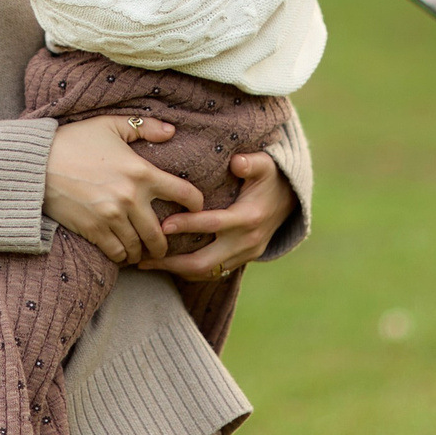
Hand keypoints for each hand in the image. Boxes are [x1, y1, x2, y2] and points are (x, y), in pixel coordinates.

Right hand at [43, 115, 196, 265]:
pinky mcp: (94, 230)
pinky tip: (122, 252)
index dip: (196, 204)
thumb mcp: (109, 126)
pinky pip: (117, 252)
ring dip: (142, 251)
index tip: (196, 209)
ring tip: (142, 251)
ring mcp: (112, 217)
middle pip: (162, 233)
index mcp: (141, 172)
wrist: (36, 164)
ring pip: (139, 247)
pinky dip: (122, 255)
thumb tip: (171, 131)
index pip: (184, 193)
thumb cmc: (73, 141)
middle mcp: (131, 198)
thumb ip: (144, 127)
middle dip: (166, 243)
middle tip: (164, 244)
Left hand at [140, 148, 293, 281]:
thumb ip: (252, 163)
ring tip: (148, 264)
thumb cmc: (271, 177)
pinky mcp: (243, 260)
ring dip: (177, 271)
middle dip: (172, 263)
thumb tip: (237, 162)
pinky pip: (214, 273)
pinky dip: (190, 272)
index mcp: (249, 217)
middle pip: (206, 262)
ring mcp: (246, 254)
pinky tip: (168, 266)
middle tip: (143, 258)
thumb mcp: (266, 164)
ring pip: (207, 273)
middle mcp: (247, 241)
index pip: (214, 224)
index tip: (162, 225)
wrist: (292, 200)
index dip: (188, 225)